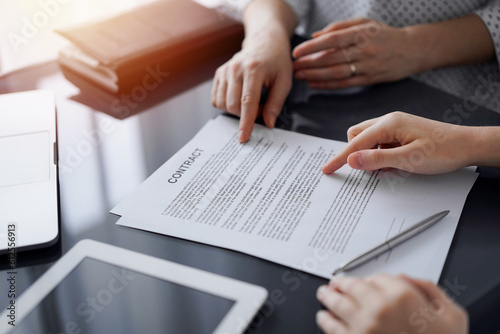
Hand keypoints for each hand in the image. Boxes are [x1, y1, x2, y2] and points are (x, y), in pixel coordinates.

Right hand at [211, 31, 292, 142]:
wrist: (265, 41)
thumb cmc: (277, 61)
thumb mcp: (285, 81)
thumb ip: (276, 104)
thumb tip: (268, 124)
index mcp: (254, 69)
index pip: (247, 101)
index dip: (246, 122)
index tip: (244, 137)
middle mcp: (236, 68)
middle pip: (232, 105)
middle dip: (245, 115)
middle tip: (261, 108)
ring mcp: (225, 70)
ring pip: (221, 103)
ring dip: (236, 110)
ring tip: (251, 102)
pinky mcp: (219, 73)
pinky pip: (216, 98)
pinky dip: (227, 104)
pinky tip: (240, 98)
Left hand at [292, 18, 420, 89]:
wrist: (412, 50)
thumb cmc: (384, 34)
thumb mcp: (365, 23)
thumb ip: (340, 28)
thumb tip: (315, 36)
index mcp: (363, 33)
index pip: (332, 40)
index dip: (312, 47)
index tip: (297, 52)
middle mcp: (365, 50)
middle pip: (332, 58)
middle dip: (309, 63)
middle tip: (293, 66)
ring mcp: (368, 66)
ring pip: (337, 73)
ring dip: (315, 76)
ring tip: (299, 75)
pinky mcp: (370, 79)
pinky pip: (345, 83)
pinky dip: (327, 85)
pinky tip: (314, 84)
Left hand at [316, 274, 467, 333]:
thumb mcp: (451, 314)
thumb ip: (428, 289)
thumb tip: (403, 278)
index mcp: (402, 296)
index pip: (375, 277)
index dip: (368, 279)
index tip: (362, 282)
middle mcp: (379, 308)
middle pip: (351, 287)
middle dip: (340, 284)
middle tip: (334, 284)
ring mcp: (364, 327)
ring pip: (337, 304)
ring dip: (328, 298)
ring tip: (324, 296)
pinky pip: (333, 328)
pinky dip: (325, 321)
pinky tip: (323, 318)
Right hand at [322, 111, 473, 174]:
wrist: (467, 145)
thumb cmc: (443, 151)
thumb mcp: (408, 159)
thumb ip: (377, 159)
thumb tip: (351, 159)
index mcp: (389, 123)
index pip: (355, 141)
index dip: (340, 157)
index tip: (327, 168)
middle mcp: (390, 120)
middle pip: (357, 135)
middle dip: (357, 153)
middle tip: (368, 170)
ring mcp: (396, 125)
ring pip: (369, 139)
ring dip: (371, 155)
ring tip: (389, 168)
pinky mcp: (401, 132)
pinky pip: (381, 142)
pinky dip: (382, 154)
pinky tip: (395, 163)